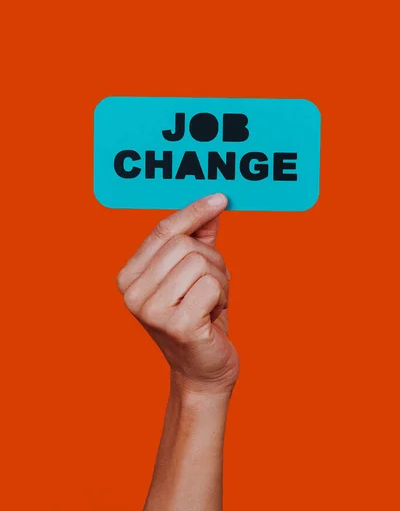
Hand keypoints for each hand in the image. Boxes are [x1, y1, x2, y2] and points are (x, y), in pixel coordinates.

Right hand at [116, 193, 239, 395]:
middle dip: (212, 260)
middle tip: (214, 285)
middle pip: (185, 244)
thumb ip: (199, 238)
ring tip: (211, 303)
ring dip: (220, 281)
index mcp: (129, 276)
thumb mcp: (195, 273)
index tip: (220, 198)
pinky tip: (212, 315)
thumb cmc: (199, 316)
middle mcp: (132, 293)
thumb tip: (213, 204)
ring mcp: (151, 310)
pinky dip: (222, 297)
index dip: (193, 211)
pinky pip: (212, 285)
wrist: (203, 369)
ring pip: (201, 263)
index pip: (163, 230)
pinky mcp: (177, 325)